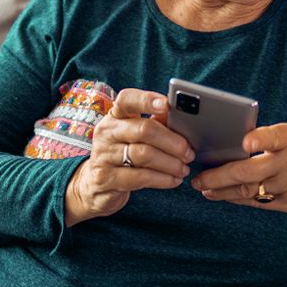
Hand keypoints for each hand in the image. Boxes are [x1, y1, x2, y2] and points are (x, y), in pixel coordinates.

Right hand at [64, 88, 194, 225]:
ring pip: (144, 154)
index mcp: (115, 116)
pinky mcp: (106, 178)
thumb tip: (183, 118)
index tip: (167, 104)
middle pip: (143, 129)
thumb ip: (157, 125)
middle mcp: (106, 132)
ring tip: (184, 168)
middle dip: (172, 141)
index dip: (147, 100)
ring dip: (170, 163)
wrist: (97, 186)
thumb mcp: (136, 137)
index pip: (127, 100)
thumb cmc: (124, 155)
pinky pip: (140, 177)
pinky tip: (174, 180)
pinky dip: (162, 179)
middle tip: (189, 152)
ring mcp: (103, 155)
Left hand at [189, 123, 286, 214]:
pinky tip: (226, 198)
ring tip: (206, 190)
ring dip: (225, 192)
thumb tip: (239, 149)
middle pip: (250, 172)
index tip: (247, 141)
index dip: (261, 138)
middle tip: (198, 179)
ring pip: (251, 192)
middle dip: (219, 177)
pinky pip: (263, 203)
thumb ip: (274, 143)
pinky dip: (242, 200)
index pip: (277, 136)